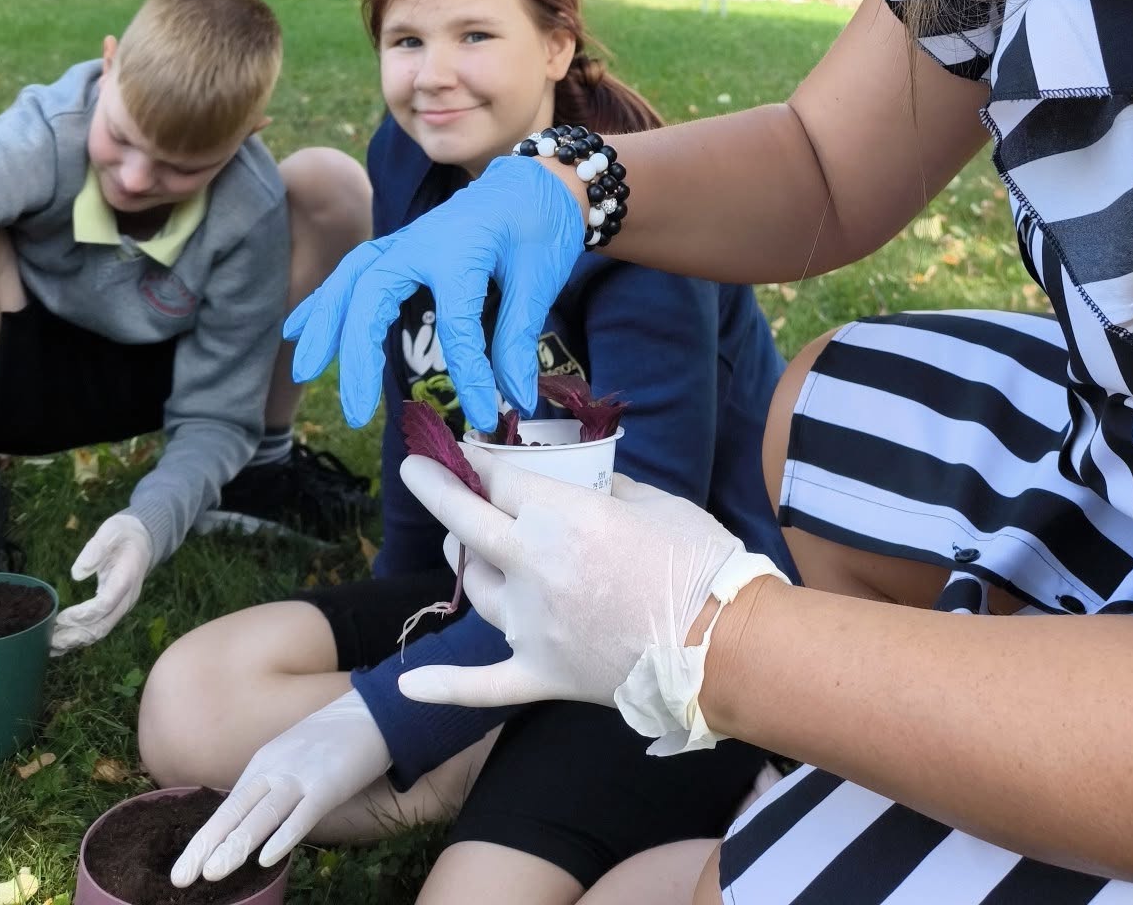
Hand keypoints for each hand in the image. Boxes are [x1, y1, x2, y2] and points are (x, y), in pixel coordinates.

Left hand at [50, 512, 153, 654]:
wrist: (143, 540)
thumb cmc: (124, 534)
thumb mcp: (111, 531)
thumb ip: (95, 549)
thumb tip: (77, 573)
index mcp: (126, 578)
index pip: (105, 604)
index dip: (82, 614)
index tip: (60, 616)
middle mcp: (126, 598)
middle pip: (102, 626)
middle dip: (75, 635)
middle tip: (49, 638)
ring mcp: (121, 606)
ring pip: (99, 631)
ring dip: (75, 641)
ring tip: (50, 645)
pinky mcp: (114, 609)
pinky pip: (98, 628)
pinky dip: (79, 639)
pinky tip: (60, 645)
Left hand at [170, 692, 389, 885]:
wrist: (372, 711)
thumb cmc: (331, 741)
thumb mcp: (291, 760)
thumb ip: (271, 787)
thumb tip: (249, 823)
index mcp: (264, 765)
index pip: (228, 808)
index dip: (204, 840)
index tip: (183, 870)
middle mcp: (276, 769)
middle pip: (237, 811)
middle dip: (208, 846)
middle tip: (181, 878)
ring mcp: (302, 775)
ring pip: (264, 814)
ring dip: (238, 844)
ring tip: (214, 873)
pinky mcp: (329, 783)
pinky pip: (304, 813)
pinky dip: (285, 835)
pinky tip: (267, 858)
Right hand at [283, 154, 584, 431]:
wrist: (532, 181)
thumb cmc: (539, 224)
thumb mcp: (541, 277)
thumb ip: (520, 337)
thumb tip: (517, 401)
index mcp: (462, 248)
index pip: (457, 323)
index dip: (470, 374)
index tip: (484, 415)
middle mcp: (422, 241)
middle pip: (373, 294)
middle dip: (356, 352)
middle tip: (354, 412)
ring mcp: (405, 241)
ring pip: (351, 279)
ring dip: (325, 324)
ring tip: (304, 370)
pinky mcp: (398, 247)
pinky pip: (352, 272)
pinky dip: (324, 300)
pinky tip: (297, 328)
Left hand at [396, 448, 787, 752]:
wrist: (724, 646)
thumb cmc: (699, 562)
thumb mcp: (655, 502)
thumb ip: (607, 492)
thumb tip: (585, 488)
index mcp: (562, 517)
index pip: (500, 479)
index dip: (477, 459)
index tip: (462, 447)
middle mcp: (533, 567)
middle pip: (466, 522)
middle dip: (436, 489)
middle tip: (415, 469)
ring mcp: (531, 627)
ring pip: (477, 588)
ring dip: (466, 560)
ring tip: (463, 543)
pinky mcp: (541, 675)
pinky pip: (481, 685)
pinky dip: (443, 686)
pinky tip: (408, 684)